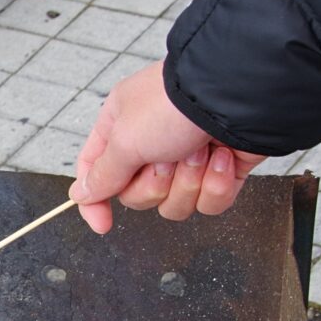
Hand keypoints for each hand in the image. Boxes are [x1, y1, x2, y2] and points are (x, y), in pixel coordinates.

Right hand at [68, 61, 265, 233]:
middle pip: (138, 196)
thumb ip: (102, 175)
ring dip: (187, 182)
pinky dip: (215, 184)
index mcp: (120, 129)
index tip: (103, 224)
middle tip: (165, 158)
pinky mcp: (220, 171)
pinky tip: (221, 157)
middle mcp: (151, 145)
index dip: (96, 202)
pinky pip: (208, 203)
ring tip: (198, 151)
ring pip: (174, 204)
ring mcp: (187, 160)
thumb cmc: (177, 104)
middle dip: (155, 184)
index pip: (95, 175)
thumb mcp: (125, 140)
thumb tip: (81, 193)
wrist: (239, 96)